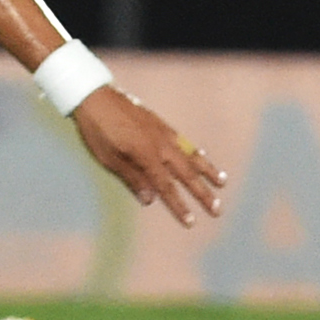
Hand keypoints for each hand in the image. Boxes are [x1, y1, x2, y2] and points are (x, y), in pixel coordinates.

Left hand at [70, 87, 223, 226]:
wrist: (96, 98)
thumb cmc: (98, 131)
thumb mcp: (109, 159)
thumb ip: (132, 178)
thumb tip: (151, 200)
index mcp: (146, 156)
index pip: (167, 187)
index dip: (179, 206)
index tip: (191, 222)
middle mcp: (160, 145)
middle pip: (186, 174)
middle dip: (202, 193)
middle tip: (217, 209)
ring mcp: (163, 133)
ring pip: (191, 155)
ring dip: (208, 171)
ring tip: (222, 183)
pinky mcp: (161, 124)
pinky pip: (184, 141)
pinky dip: (196, 152)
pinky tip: (202, 157)